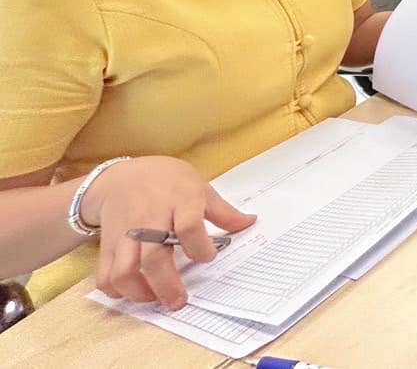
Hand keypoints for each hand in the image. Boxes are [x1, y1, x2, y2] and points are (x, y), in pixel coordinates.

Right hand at [88, 156, 255, 309]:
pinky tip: (132, 292)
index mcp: (178, 200)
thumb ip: (222, 211)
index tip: (208, 257)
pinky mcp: (107, 245)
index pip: (188, 226)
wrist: (119, 177)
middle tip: (179, 301)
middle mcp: (149, 219)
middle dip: (167, 285)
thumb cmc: (165, 180)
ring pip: (124, 270)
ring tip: (155, 299)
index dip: (200, 247)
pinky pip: (105, 274)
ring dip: (139, 292)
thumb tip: (249, 223)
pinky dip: (115, 290)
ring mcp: (125, 234)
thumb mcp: (198, 186)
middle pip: (154, 257)